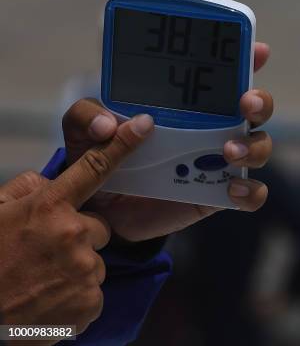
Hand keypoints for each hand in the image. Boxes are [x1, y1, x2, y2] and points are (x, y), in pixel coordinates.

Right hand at [0, 115, 150, 336]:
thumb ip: (28, 189)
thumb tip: (52, 182)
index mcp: (47, 208)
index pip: (94, 168)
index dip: (122, 144)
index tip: (144, 125)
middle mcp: (72, 234)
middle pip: (99, 228)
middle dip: (80, 237)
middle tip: (46, 253)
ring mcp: (83, 270)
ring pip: (95, 262)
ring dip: (75, 269)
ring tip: (41, 280)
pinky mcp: (90, 302)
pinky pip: (94, 291)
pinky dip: (75, 297)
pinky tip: (48, 301)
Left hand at [63, 42, 273, 241]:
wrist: (104, 210)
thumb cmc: (103, 157)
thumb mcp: (85, 131)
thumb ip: (87, 116)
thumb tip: (109, 125)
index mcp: (190, 103)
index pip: (226, 75)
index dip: (248, 59)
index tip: (257, 51)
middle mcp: (214, 126)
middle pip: (258, 108)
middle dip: (261, 100)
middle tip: (245, 103)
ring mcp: (220, 161)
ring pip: (260, 146)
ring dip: (253, 145)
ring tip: (229, 151)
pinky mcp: (220, 193)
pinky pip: (251, 194)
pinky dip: (250, 191)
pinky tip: (232, 190)